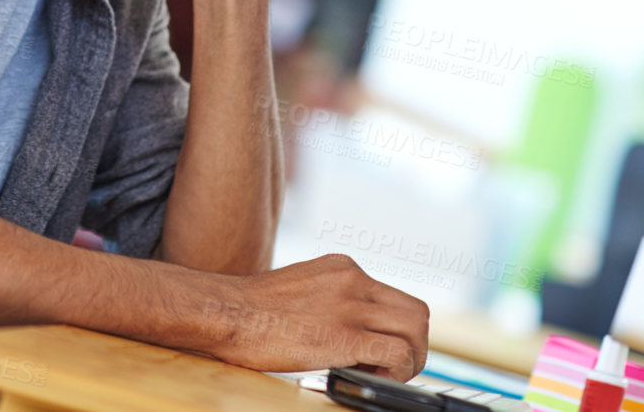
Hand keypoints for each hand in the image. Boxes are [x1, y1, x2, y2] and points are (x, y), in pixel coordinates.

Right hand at [201, 254, 430, 380]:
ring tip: (384, 374)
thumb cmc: (252, 310)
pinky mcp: (345, 335)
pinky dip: (398, 370)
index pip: (394, 297)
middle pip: (417, 312)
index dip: (395, 329)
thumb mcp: (301, 286)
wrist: (226, 313)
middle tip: (392, 366)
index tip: (380, 349)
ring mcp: (351, 305)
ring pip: (416, 330)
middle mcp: (353, 280)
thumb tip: (346, 326)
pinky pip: (398, 352)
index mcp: (342, 268)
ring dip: (411, 359)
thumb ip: (330, 297)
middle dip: (414, 344)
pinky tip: (372, 376)